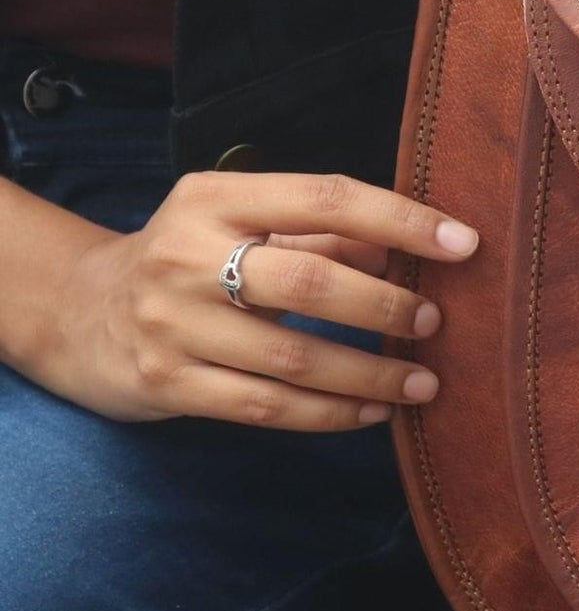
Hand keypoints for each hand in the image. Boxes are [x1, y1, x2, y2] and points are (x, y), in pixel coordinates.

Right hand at [25, 171, 478, 428]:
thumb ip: (322, 233)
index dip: (401, 219)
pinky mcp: (168, 384)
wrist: (82, 313)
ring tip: (425, 382)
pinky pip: (266, 407)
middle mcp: (186, 256)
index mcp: (213, 199)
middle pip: (308, 281)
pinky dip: (331, 413)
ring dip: (371, 373)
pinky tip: (376, 412)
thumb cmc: (192, 260)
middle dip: (386, 306)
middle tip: (436, 322)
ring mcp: (173, 325)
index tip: (465, 243)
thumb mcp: (242, 225)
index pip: (324, 197)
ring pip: (292, 357)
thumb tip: (409, 246)